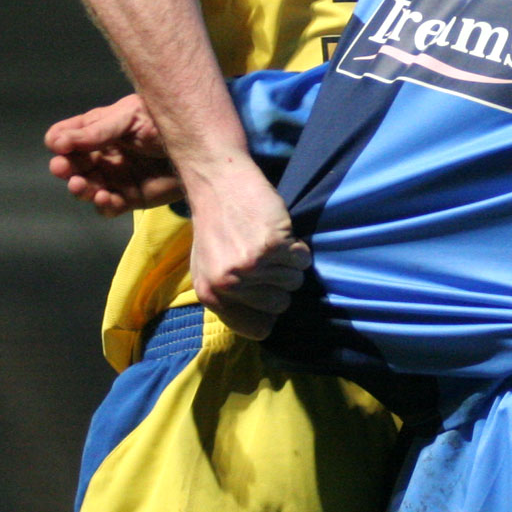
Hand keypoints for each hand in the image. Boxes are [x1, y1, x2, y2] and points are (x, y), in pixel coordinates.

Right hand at [46, 93, 182, 215]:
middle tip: (63, 169)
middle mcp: (103, 154)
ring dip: (80, 189)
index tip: (59, 145)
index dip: (60, 142)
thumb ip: (97, 130)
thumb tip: (57, 141)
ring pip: (86, 188)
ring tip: (82, 185)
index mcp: (99, 129)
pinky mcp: (131, 198)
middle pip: (73, 165)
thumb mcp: (130, 117)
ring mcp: (115, 177)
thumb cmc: (165, 121)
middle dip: (65, 168)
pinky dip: (102, 206)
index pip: (67, 136)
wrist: (202, 145)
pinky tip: (104, 199)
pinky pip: (108, 207)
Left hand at [182, 151, 311, 339]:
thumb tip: (262, 323)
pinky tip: (278, 230)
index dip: (269, 312)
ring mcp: (250, 266)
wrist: (218, 181)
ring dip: (289, 262)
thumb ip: (230, 297)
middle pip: (280, 306)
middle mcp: (229, 285)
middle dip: (280, 283)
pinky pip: (303, 259)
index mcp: (211, 295)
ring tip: (268, 241)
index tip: (268, 292)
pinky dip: (298, 245)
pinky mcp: (271, 246)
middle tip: (266, 258)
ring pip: (295, 281)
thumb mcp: (209, 267)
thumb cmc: (217, 223)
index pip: (257, 330)